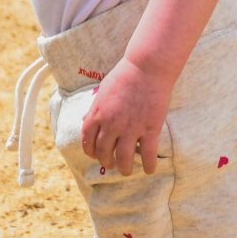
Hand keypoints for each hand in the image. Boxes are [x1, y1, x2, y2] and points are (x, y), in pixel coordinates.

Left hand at [81, 60, 172, 176]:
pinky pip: (148, 154)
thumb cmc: (125, 74)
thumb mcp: (103, 90)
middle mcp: (111, 124)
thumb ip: (95, 107)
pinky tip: (149, 169)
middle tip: (111, 164)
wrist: (147, 67)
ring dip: (124, 168)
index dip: (90, 151)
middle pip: (104, 152)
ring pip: (123, 158)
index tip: (94, 156)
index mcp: (97, 114)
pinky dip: (148, 165)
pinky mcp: (150, 128)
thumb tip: (86, 119)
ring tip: (127, 171)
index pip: (87, 140)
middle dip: (106, 161)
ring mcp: (131, 128)